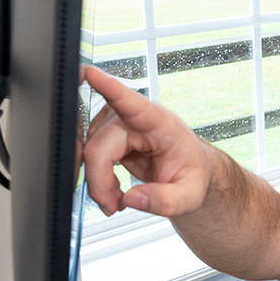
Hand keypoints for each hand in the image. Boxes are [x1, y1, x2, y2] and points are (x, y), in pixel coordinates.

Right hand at [83, 66, 210, 216]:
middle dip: (99, 182)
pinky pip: (88, 154)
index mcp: (161, 124)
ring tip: (119, 198)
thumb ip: (164, 201)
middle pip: (98, 146)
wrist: (188, 171)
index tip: (92, 74)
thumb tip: (133, 198)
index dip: (110, 88)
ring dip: (98, 182)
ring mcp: (118, 122)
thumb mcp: (189, 196)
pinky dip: (96, 178)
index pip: (133, 103)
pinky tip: (113, 189)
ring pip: (88, 152)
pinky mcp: (106, 131)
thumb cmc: (191, 174)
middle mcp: (136, 118)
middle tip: (114, 207)